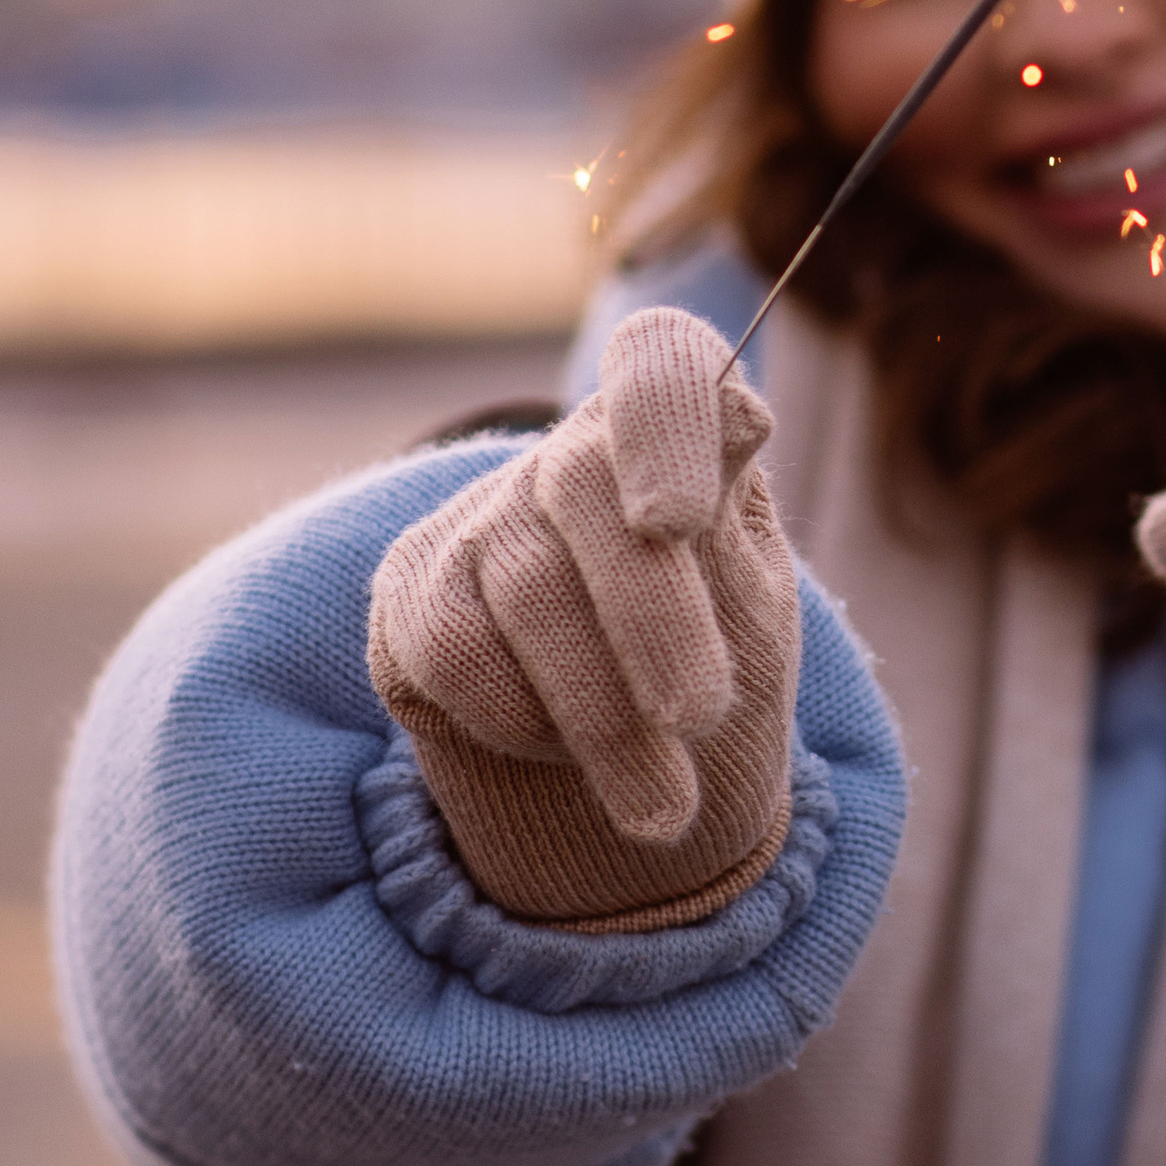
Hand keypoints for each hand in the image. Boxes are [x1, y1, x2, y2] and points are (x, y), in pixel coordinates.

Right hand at [368, 306, 800, 930]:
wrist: (636, 752)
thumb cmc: (714, 653)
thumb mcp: (753, 603)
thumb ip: (735, 526)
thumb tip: (738, 416)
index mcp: (676, 428)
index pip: (662, 360)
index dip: (665, 417)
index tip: (678, 521)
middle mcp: (568, 452)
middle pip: (586, 487)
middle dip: (650, 615)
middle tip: (701, 718)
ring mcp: (481, 516)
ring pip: (527, 592)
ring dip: (603, 715)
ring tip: (662, 805)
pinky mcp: (412, 591)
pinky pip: (457, 655)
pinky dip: (523, 724)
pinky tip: (563, 750)